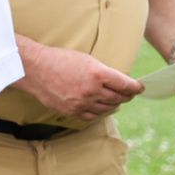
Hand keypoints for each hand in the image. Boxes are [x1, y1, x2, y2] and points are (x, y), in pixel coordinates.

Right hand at [20, 43, 142, 121]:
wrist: (35, 69)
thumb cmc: (61, 59)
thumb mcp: (88, 60)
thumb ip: (104, 72)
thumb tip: (119, 82)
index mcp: (98, 74)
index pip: (126, 85)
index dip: (136, 87)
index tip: (140, 88)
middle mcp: (92, 90)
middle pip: (119, 97)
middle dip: (127, 95)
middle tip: (129, 93)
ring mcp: (82, 102)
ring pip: (107, 107)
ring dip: (114, 103)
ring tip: (116, 99)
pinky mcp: (72, 111)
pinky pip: (93, 115)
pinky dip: (100, 111)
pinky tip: (101, 107)